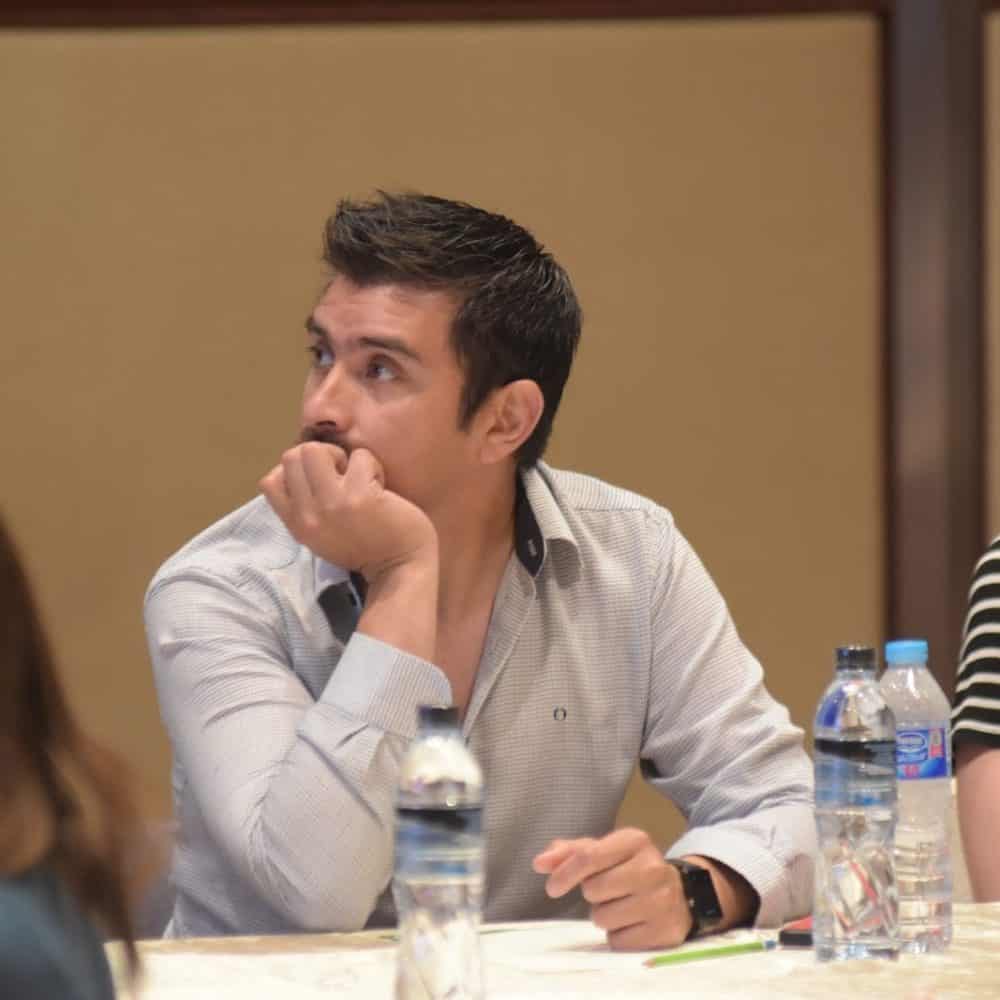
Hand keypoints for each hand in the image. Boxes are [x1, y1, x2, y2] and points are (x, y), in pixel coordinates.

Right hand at [260, 443, 436, 582]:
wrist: (401, 569)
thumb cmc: (365, 549)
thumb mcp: (321, 535)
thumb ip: (306, 508)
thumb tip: (303, 467)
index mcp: (297, 524)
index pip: (269, 482)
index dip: (296, 470)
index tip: (320, 481)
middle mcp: (308, 515)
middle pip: (290, 457)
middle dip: (318, 456)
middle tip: (342, 475)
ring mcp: (332, 504)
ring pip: (314, 450)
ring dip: (341, 456)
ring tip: (358, 477)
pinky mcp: (360, 496)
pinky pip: (359, 456)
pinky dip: (372, 464)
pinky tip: (380, 485)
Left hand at [532, 828, 691, 950]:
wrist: (679, 894)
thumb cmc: (630, 869)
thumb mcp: (605, 852)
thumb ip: (570, 853)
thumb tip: (539, 863)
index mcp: (635, 840)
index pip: (590, 856)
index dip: (565, 873)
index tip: (551, 887)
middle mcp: (652, 867)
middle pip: (593, 889)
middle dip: (593, 893)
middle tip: (608, 890)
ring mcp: (662, 900)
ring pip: (603, 918)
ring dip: (604, 915)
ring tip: (622, 905)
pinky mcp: (665, 931)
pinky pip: (617, 941)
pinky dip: (617, 935)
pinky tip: (632, 922)